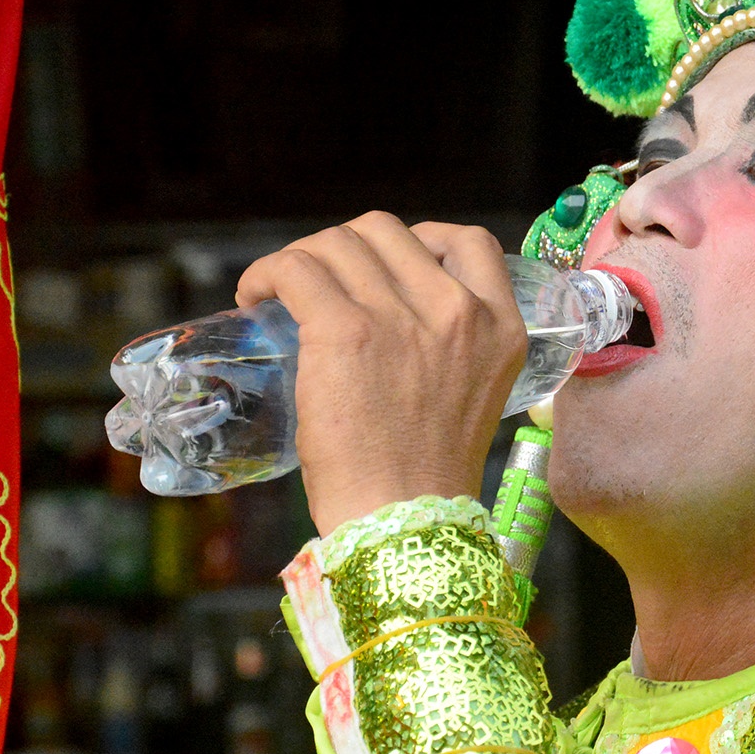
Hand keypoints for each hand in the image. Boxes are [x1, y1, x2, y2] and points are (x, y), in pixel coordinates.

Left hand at [235, 212, 525, 534]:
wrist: (402, 521)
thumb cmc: (424, 477)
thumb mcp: (471, 396)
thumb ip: (451, 348)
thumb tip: (392, 317)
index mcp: (500, 328)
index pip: (469, 241)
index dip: (420, 239)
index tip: (384, 266)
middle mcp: (457, 312)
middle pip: (387, 232)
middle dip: (346, 248)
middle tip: (320, 285)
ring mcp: (401, 317)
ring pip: (337, 243)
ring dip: (302, 258)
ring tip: (278, 291)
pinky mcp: (346, 331)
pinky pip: (297, 268)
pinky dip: (267, 272)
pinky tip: (254, 296)